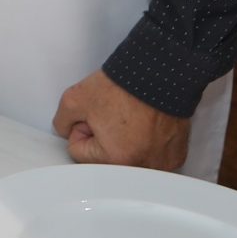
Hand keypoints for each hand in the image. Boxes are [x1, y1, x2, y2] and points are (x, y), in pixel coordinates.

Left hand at [52, 69, 189, 170]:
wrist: (160, 71)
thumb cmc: (125, 85)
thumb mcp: (75, 98)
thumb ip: (61, 121)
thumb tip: (66, 132)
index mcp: (117, 158)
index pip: (80, 152)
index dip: (82, 128)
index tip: (95, 115)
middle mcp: (143, 166)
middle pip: (105, 160)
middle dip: (103, 139)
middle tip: (112, 116)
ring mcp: (161, 162)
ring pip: (128, 159)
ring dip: (124, 143)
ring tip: (130, 119)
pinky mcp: (174, 156)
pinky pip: (151, 156)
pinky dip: (146, 143)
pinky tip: (146, 124)